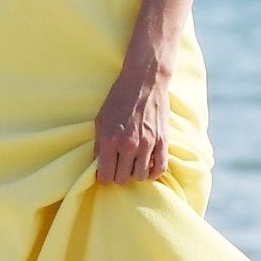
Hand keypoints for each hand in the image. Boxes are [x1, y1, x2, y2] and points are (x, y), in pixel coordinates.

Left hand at [93, 64, 169, 184]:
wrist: (144, 81)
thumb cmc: (119, 98)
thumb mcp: (100, 119)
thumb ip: (98, 144)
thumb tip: (98, 164)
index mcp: (109, 139)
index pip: (105, 176)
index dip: (104, 177)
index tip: (106, 171)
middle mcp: (128, 144)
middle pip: (122, 179)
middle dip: (119, 175)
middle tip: (119, 166)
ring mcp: (147, 144)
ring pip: (140, 176)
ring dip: (135, 173)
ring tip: (133, 164)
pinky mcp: (162, 141)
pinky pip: (159, 168)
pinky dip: (153, 172)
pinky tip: (148, 165)